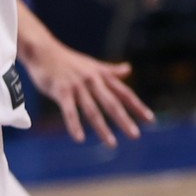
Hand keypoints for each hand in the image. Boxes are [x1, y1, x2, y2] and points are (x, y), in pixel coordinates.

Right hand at [19, 40, 153, 146]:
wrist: (44, 51)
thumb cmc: (69, 60)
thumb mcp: (93, 64)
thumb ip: (110, 70)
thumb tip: (128, 69)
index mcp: (102, 75)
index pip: (124, 93)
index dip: (137, 106)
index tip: (150, 119)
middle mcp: (93, 80)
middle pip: (112, 103)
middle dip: (124, 120)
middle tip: (136, 135)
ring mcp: (78, 86)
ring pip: (92, 110)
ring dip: (103, 128)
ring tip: (112, 144)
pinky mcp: (62, 91)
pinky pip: (70, 111)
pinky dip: (75, 125)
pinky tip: (80, 139)